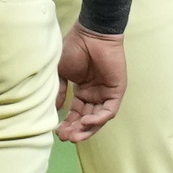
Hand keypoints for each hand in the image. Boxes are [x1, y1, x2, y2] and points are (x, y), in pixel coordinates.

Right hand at [56, 22, 127, 141]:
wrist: (90, 35)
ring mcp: (106, 94)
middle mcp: (95, 94)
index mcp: (82, 90)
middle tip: (65, 138)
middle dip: (76, 130)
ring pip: (98, 118)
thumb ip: (60, 90)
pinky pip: (108, 111)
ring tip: (74, 135)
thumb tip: (57, 108)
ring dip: (87, 129)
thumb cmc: (73, 48)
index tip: (57, 132)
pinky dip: (98, 119)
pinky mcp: (116, 92)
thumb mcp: (61, 71)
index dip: (67, 123)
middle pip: (87, 119)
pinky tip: (86, 122)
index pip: (76, 112)